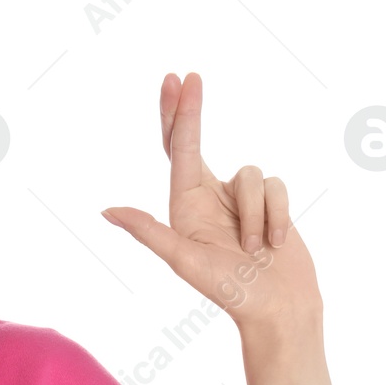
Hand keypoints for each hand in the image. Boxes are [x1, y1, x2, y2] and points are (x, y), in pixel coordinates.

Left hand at [100, 72, 321, 333]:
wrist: (279, 307)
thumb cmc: (230, 290)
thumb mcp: (184, 260)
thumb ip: (149, 231)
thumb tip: (107, 211)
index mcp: (184, 205)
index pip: (176, 150)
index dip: (176, 114)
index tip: (176, 81)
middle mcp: (208, 196)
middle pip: (198, 142)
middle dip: (192, 111)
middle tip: (190, 77)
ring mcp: (240, 199)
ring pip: (252, 174)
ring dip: (255, 215)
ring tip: (253, 250)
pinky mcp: (270, 203)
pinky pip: (277, 187)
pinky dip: (277, 217)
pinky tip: (276, 244)